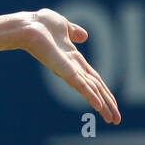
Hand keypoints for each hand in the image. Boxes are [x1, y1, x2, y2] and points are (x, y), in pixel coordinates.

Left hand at [19, 8, 120, 123]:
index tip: (112, 104)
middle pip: (95, 89)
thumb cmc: (40, 24)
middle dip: (107, 104)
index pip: (93, 79)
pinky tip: (100, 107)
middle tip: (116, 120)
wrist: (28, 25)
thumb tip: (84, 36)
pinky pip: (81, 85)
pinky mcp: (64, 70)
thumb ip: (74, 32)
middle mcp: (72, 68)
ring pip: (91, 91)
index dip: (104, 90)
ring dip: (104, 106)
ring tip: (113, 120)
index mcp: (73, 59)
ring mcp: (68, 70)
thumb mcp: (63, 26)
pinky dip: (91, 96)